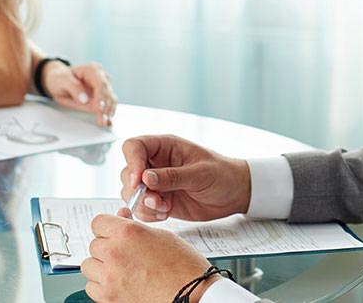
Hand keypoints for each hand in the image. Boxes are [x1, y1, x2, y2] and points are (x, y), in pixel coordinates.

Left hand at [43, 61, 116, 126]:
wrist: (59, 81)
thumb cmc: (60, 79)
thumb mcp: (62, 80)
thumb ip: (73, 87)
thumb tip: (84, 99)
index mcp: (92, 70)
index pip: (100, 84)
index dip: (101, 97)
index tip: (98, 109)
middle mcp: (101, 76)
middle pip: (107, 93)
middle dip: (105, 107)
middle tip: (101, 120)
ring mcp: (104, 86)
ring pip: (111, 99)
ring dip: (108, 112)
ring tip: (104, 122)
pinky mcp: (104, 95)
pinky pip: (109, 104)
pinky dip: (108, 113)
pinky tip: (108, 121)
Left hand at [82, 213, 215, 302]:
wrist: (193, 297)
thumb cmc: (183, 268)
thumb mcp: (161, 236)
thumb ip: (135, 227)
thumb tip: (120, 217)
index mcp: (127, 233)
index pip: (98, 222)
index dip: (108, 227)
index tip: (113, 233)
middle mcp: (114, 253)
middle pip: (95, 245)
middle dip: (108, 248)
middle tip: (127, 255)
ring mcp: (109, 277)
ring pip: (90, 266)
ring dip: (102, 267)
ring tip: (123, 270)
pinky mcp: (108, 297)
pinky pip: (92, 287)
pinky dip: (102, 286)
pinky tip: (120, 284)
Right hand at [118, 135, 250, 222]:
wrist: (234, 194)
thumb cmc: (222, 174)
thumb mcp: (200, 173)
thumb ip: (173, 176)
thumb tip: (145, 178)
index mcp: (165, 147)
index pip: (134, 147)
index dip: (132, 163)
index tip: (139, 182)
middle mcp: (156, 163)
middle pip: (128, 172)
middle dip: (137, 190)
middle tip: (156, 201)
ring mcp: (156, 183)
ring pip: (131, 193)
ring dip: (143, 204)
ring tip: (165, 208)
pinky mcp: (159, 201)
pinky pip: (142, 209)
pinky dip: (148, 214)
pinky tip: (166, 213)